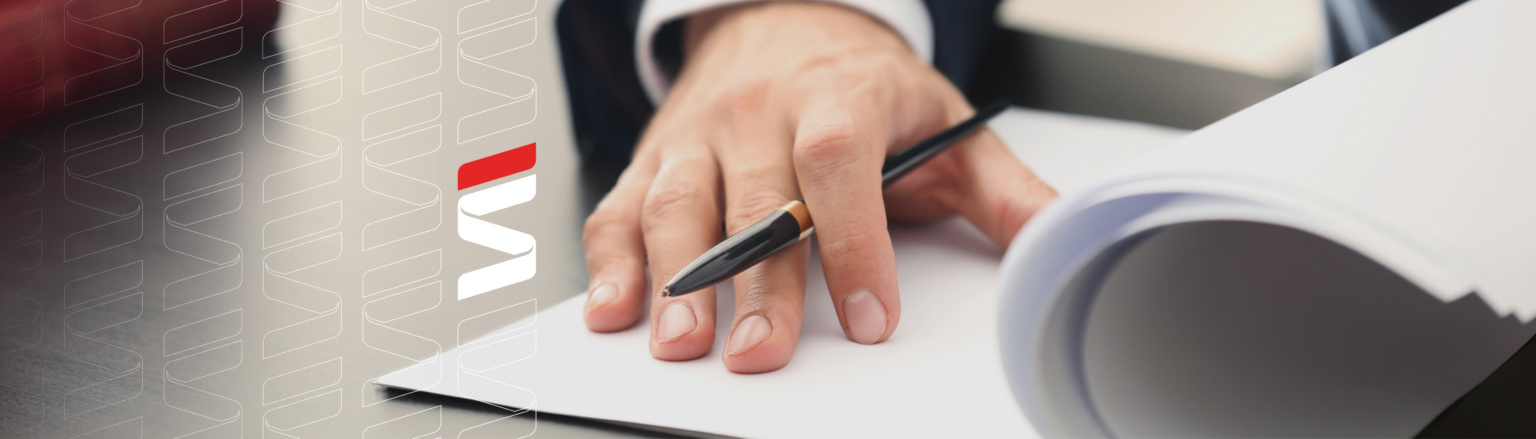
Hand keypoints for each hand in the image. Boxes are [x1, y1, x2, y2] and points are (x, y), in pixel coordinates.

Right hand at [580, 2, 1056, 372]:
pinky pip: (621, 206)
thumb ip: (999, 188)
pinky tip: (617, 310)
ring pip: (677, 203)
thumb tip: (1056, 241)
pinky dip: (611, 261)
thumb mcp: (943, 121)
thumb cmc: (863, 85)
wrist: (785, 19)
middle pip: (753, 199)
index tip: (870, 316)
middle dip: (755, 283)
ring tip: (681, 339)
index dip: (852, 242)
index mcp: (838, 97)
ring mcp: (699, 134)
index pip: (838, 164)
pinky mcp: (656, 156)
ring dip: (674, 276)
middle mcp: (758, 112)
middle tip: (760, 353)